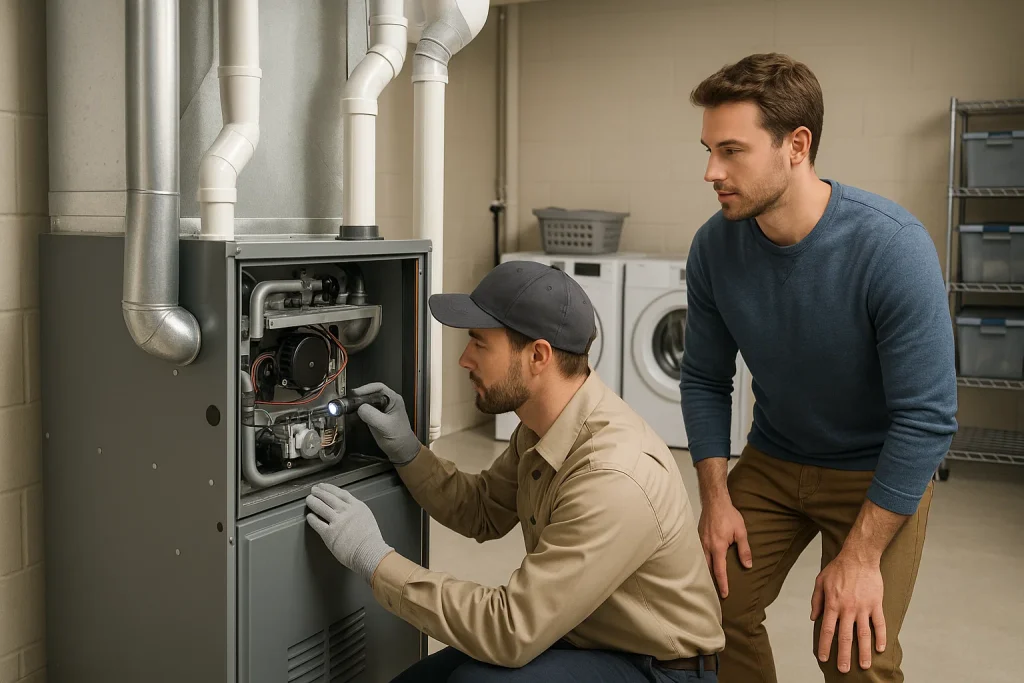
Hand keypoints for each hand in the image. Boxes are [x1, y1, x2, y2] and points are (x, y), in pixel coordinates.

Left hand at [306, 483, 393, 582]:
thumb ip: (357, 512)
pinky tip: (310, 516)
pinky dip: (312, 519)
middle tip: (314, 490)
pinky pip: (317, 523)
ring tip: (309, 500)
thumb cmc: (371, 540)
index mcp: (357, 506)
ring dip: (313, 502)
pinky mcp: (329, 533)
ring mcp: (337, 522)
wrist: (370, 552)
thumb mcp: (367, 518)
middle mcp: (346, 511)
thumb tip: (348, 511)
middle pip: (329, 497)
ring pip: (321, 507)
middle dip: (319, 492)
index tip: (324, 487)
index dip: (330, 488)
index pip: (340, 493)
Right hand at [350, 383, 420, 464]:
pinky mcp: (375, 416)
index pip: (378, 387)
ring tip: (349, 407)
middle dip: (360, 396)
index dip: (366, 389)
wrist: (401, 451)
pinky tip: (353, 413)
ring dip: (358, 403)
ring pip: (367, 401)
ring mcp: (381, 409)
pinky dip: (358, 410)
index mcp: (394, 399)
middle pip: (371, 393)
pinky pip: (365, 409)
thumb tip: (359, 408)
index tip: (355, 394)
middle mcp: (387, 401)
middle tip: (349, 401)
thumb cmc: (398, 438)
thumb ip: (372, 415)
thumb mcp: (385, 426)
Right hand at [698, 498, 751, 598]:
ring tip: (709, 581)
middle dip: (711, 581)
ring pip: (701, 562)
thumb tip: (748, 565)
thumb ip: (744, 550)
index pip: (719, 571)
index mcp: (717, 547)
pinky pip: (699, 553)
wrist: (715, 501)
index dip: (723, 584)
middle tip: (715, 593)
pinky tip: (705, 564)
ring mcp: (700, 542)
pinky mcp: (697, 537)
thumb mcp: (741, 532)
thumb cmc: (729, 516)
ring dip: (705, 572)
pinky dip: (702, 562)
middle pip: (707, 569)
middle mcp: (706, 547)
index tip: (725, 595)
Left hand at [810, 551, 885, 672]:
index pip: (828, 630)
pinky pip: (880, 624)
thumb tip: (813, 618)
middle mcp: (848, 608)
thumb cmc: (838, 568)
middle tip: (843, 669)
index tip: (823, 658)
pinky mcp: (876, 604)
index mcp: (833, 604)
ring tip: (863, 666)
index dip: (825, 645)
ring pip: (864, 634)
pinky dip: (881, 637)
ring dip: (863, 652)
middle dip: (843, 655)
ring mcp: (863, 607)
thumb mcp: (820, 581)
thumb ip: (816, 600)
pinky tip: (880, 649)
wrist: (859, 556)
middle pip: (845, 636)